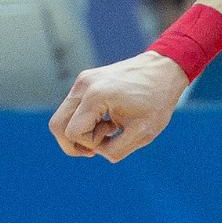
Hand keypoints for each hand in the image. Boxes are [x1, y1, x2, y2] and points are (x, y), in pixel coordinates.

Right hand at [48, 50, 187, 162]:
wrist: (164, 70)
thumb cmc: (157, 101)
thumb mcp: (142, 134)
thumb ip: (116, 150)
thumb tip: (95, 152)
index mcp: (96, 96)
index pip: (73, 133)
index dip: (90, 145)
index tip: (113, 136)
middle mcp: (83, 85)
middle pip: (57, 126)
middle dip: (75, 144)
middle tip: (100, 146)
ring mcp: (82, 80)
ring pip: (62, 117)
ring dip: (82, 131)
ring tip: (109, 128)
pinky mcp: (84, 80)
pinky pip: (73, 108)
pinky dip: (85, 120)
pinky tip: (108, 119)